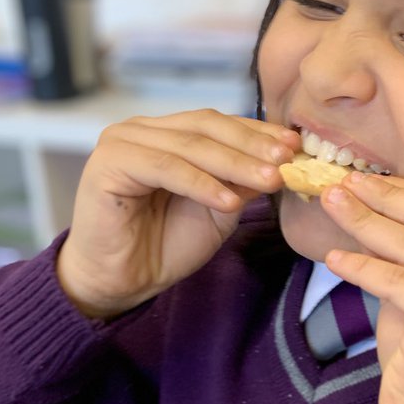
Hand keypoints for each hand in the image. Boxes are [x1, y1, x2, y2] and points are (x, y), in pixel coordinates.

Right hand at [57, 109, 300, 317]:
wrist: (122, 280)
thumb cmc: (166, 244)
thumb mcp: (218, 209)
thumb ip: (241, 181)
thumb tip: (283, 159)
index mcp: (167, 133)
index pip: (218, 123)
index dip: (258, 133)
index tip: (295, 145)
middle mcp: (143, 130)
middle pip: (206, 127)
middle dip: (252, 145)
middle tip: (287, 161)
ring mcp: (123, 141)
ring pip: (190, 146)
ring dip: (234, 164)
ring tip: (270, 181)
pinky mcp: (109, 163)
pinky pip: (165, 168)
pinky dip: (201, 184)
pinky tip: (229, 202)